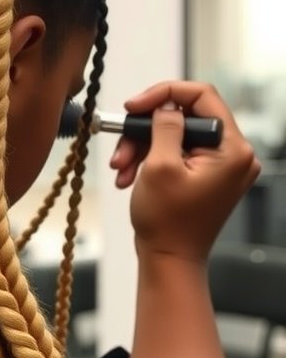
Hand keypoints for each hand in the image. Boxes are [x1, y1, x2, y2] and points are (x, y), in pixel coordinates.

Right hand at [110, 81, 260, 262]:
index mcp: (232, 149)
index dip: (163, 95)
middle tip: (121, 148)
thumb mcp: (159, 166)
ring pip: (176, 136)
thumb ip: (165, 126)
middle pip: (185, 118)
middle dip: (146, 131)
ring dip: (143, 148)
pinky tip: (131, 177)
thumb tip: (167, 106)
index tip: (134, 106)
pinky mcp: (209, 176)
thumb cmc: (167, 224)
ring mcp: (223, 167)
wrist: (169, 262)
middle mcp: (235, 155)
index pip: (202, 96)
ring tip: (121, 170)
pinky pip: (178, 153)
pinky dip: (152, 161)